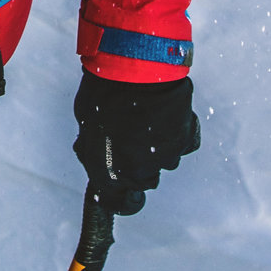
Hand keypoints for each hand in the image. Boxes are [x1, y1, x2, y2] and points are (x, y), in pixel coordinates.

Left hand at [72, 72, 199, 215]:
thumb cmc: (104, 92)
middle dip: (138, 166)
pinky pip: (182, 144)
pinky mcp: (185, 137)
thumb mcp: (85, 122)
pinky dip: (177, 134)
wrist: (134, 68)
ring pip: (164, 162)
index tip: (123, 191)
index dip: (121, 197)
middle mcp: (140, 171)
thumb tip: (90, 152)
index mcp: (112, 173)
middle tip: (130, 138)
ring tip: (146, 119)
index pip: (121, 202)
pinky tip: (166, 116)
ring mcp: (166, 156)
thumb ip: (91, 146)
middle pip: (144, 181)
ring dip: (157, 147)